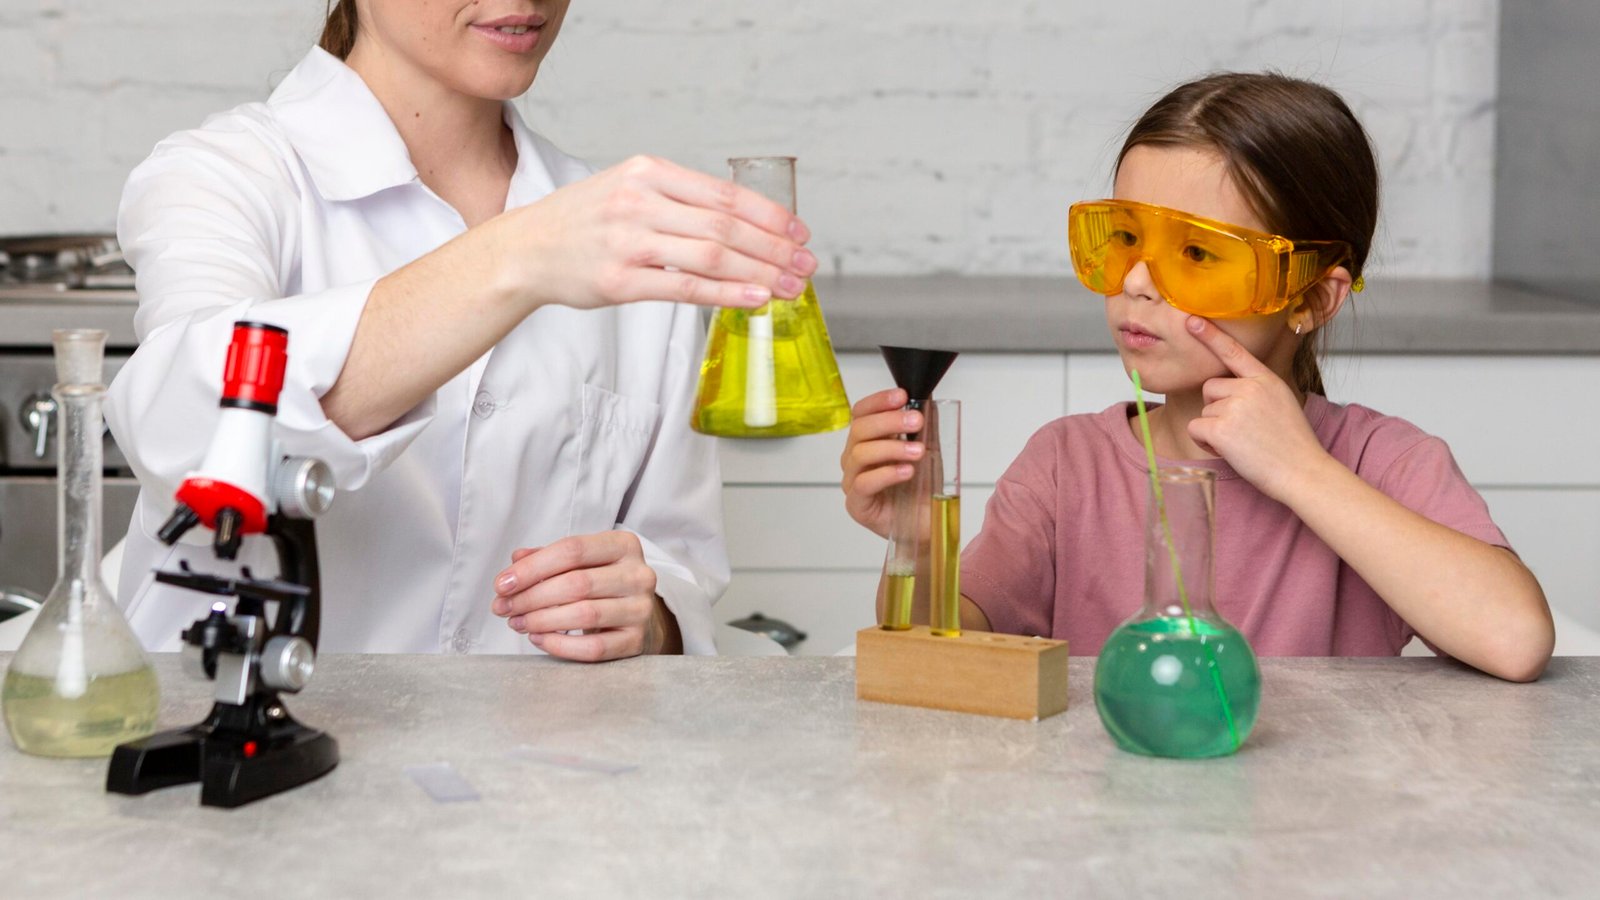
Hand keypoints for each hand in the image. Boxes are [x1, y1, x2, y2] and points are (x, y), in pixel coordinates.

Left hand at [490, 531, 678, 660]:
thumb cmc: (602, 584)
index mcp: (624, 545)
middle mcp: (638, 574)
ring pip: (585, 614)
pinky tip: (538, 639)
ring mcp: (641, 609)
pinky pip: (594, 647)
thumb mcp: (580, 562)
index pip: (573, 549)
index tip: (502, 584)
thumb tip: (515, 561)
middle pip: (577, 583)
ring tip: (517, 622)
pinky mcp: (637, 640)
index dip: (532, 567)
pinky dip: (560, 645)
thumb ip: (547, 558)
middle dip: (531, 597)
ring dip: (541, 620)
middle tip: (503, 607)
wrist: (640, 616)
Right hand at [499, 155, 816, 311]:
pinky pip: (685, 288)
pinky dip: (727, 293)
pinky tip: (755, 299)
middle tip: (806, 264)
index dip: (770, 215)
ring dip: (760, 273)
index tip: (799, 232)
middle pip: (726, 225)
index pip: (725, 193)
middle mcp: (640, 202)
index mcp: (649, 172)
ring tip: (791, 286)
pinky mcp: (619, 281)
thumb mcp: (628, 189)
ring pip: (713, 255)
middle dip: (775, 248)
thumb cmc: (582, 223)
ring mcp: (629, 242)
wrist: (523, 250)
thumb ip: (679, 199)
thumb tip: (742, 221)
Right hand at [840, 388, 924, 537]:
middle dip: (889, 421)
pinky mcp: (858, 505)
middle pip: (859, 430)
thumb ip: (924, 429)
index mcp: (867, 441)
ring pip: (860, 454)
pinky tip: (906, 472)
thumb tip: (928, 402)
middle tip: (916, 421)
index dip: (878, 401)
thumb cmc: (922, 489)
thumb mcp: (928, 451)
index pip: (861, 413)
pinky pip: (863, 483)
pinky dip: (886, 474)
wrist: (928, 526)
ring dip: (892, 448)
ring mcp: (853, 482)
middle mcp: (855, 459)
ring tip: (919, 452)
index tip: (902, 395)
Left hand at [1184, 315, 1331, 502]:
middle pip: (1210, 388)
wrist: (1303, 471)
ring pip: (1204, 410)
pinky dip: (1206, 442)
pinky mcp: (1221, 428)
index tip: (1191, 320)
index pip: (1234, 351)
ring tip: (1243, 442)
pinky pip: (1196, 428)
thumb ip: (1257, 390)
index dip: (1210, 335)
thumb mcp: (1281, 403)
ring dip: (1214, 429)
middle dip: (1217, 408)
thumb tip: (1230, 387)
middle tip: (1244, 430)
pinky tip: (1230, 450)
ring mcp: (1234, 406)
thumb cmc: (1292, 445)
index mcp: (1266, 379)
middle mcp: (1249, 387)